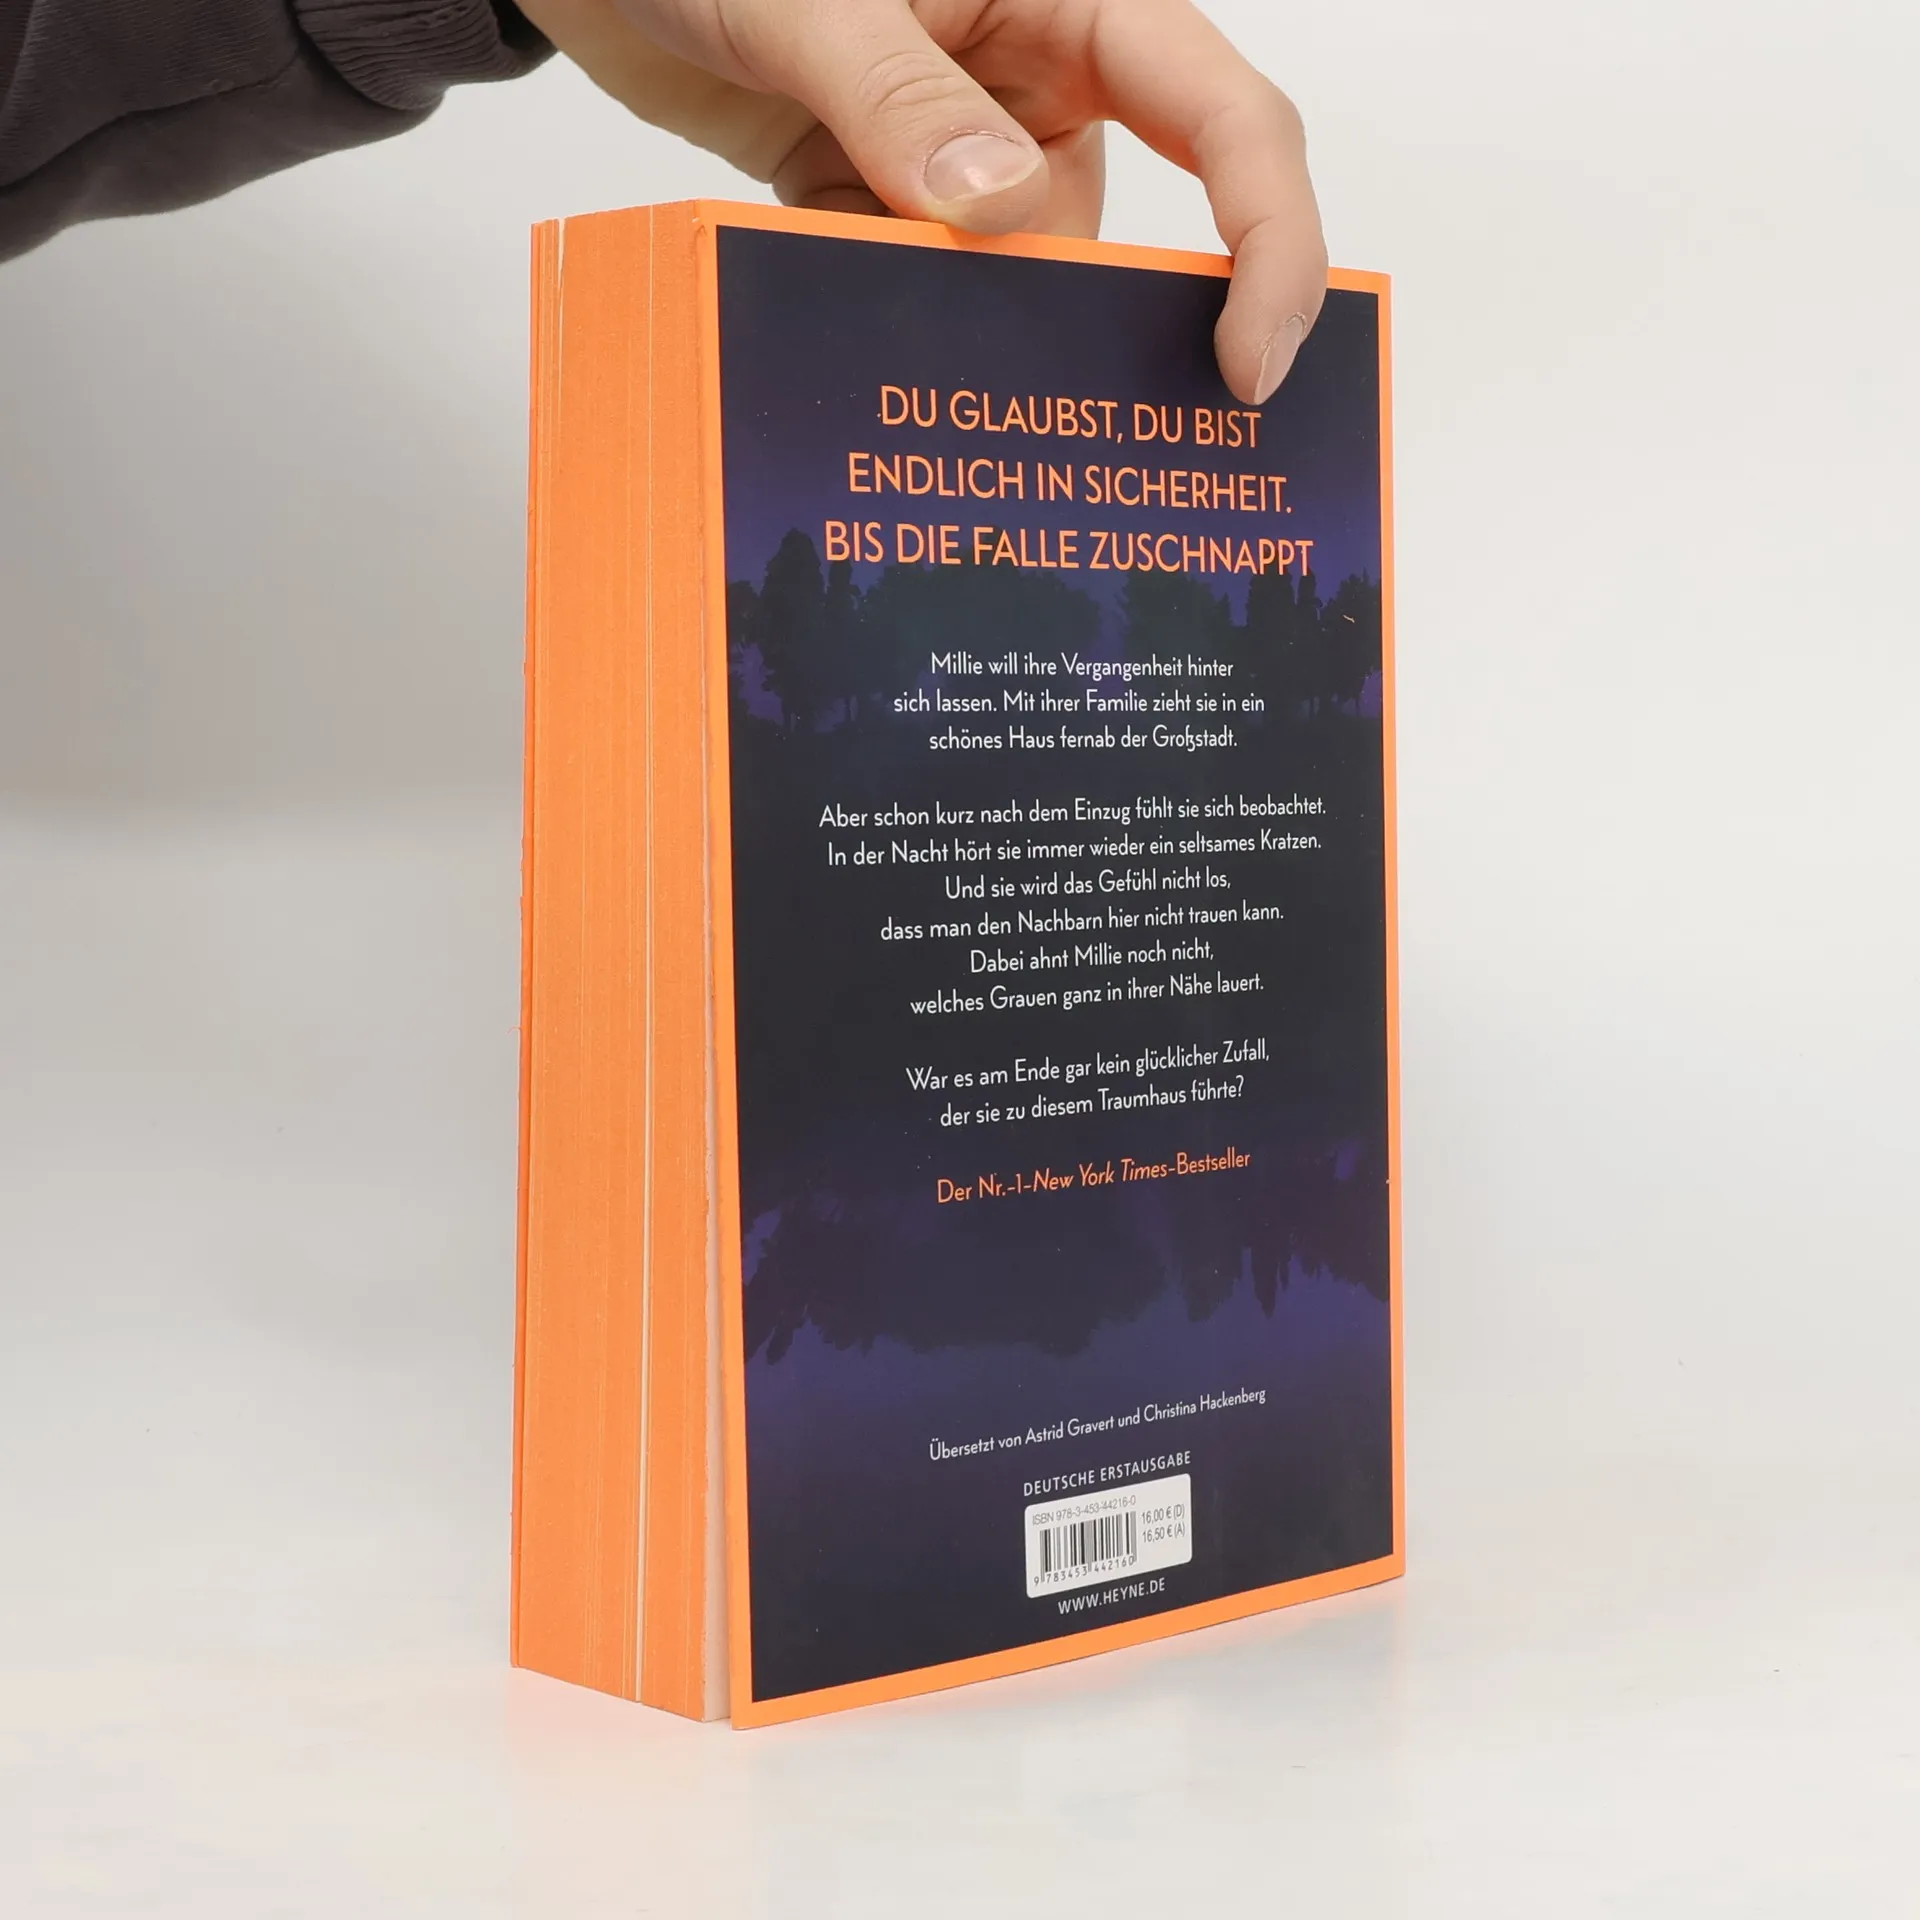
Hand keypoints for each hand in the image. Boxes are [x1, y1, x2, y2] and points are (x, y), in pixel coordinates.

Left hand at [515, 0, 1327, 401]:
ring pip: (1013, 284)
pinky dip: (885, 320)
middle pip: (1128, 231)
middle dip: (1099, 331)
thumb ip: (901, 99)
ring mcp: (968, 152)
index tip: (1246, 368)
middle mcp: (1040, 81)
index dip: (1266, 242)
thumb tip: (1000, 214)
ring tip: (916, 377)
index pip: (1225, 120)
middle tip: (1084, 443)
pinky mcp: (894, 199)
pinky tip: (844, 334)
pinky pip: (921, 289)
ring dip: (964, 336)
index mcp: (1071, 1)